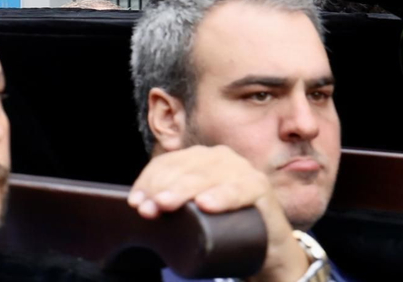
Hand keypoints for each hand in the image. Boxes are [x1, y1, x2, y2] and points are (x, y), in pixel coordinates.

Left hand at [128, 146, 309, 281]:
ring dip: (182, 192)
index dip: (148, 181)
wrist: (267, 245)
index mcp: (201, 157)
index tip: (135, 203)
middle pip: (183, 170)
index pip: (167, 164)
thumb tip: (137, 204)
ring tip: (165, 205)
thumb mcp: (193, 210)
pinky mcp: (260, 186)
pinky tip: (206, 204)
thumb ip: (171, 200)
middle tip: (147, 210)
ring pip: (205, 177)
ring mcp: (242, 169)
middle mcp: (220, 157)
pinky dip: (221, 197)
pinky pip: (239, 189)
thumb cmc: (224, 225)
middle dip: (160, 189)